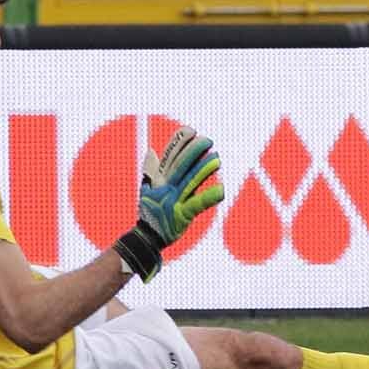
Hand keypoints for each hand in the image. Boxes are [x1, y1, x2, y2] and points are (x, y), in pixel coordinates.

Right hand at [112, 128, 224, 280]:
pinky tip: (221, 189)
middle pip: (180, 165)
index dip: (178, 143)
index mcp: (158, 180)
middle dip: (193, 151)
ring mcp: (173, 201)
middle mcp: (165, 188)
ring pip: (190, 181)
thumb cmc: (151, 212)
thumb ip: (151, 171)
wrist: (147, 238)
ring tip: (217, 158)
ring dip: (204, 169)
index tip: (190, 130)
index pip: (168, 157)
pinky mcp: (182, 215)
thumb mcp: (147, 190)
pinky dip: (209, 196)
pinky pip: (197, 204)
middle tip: (207, 140)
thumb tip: (151, 151)